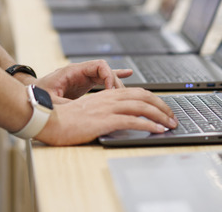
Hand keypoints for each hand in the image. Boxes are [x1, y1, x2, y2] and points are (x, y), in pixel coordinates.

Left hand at [34, 60, 130, 101]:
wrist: (30, 96)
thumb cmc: (38, 96)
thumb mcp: (51, 102)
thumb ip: (67, 105)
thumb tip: (78, 111)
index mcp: (73, 71)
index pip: (99, 65)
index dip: (110, 75)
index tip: (112, 90)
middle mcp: (81, 72)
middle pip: (106, 70)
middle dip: (116, 82)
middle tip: (120, 96)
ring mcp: (83, 77)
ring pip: (106, 75)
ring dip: (116, 83)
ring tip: (126, 94)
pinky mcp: (85, 84)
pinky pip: (102, 78)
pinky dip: (114, 78)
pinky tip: (127, 74)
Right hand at [34, 88, 178, 145]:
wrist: (48, 120)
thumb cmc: (64, 120)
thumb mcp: (89, 112)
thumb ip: (104, 112)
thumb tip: (119, 120)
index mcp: (106, 95)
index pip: (138, 92)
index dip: (154, 100)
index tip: (164, 110)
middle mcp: (109, 98)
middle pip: (144, 96)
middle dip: (162, 106)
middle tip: (173, 117)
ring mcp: (107, 108)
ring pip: (142, 107)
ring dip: (160, 115)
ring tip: (171, 124)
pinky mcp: (104, 120)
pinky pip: (132, 120)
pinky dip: (148, 124)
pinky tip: (157, 129)